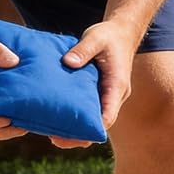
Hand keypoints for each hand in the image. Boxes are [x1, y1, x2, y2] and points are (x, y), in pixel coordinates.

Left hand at [52, 17, 139, 146]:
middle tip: (56, 140)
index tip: (77, 137)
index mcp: (116, 85)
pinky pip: (91, 111)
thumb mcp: (95, 38)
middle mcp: (115, 96)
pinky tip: (58, 120)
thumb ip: (83, 50)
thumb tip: (68, 62)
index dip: (94, 128)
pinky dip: (77, 118)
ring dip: (77, 130)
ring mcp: (109, 97)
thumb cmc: (108, 36)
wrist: (120, 33)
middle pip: (100, 124)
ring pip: (95, 120)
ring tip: (52, 135)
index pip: (109, 114)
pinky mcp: (101, 94)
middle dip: (80, 135)